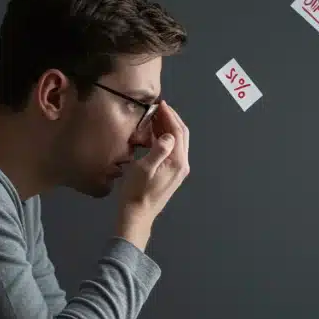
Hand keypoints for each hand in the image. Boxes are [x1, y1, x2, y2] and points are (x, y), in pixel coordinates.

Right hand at [119, 101, 189, 223]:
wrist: (137, 215)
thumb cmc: (137, 192)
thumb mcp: (144, 169)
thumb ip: (158, 150)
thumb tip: (168, 135)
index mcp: (177, 162)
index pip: (177, 132)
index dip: (169, 115)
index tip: (160, 103)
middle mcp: (182, 164)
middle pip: (182, 135)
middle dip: (172, 118)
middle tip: (159, 107)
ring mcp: (178, 170)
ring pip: (178, 142)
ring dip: (169, 127)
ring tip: (156, 116)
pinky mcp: (172, 173)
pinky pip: (173, 150)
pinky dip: (166, 138)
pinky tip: (155, 133)